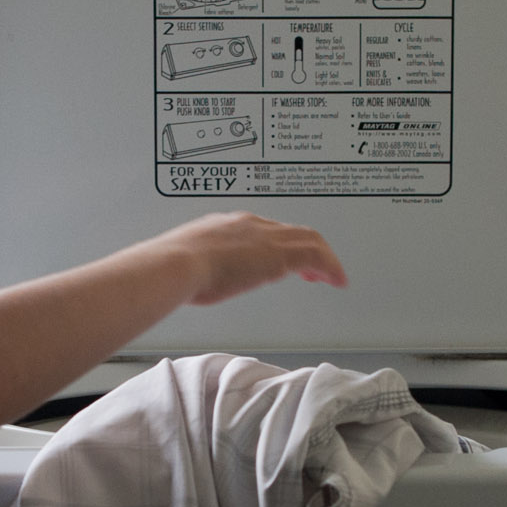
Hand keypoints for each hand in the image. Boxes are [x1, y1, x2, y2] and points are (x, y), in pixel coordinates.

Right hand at [138, 213, 348, 304]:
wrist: (175, 264)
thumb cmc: (171, 268)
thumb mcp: (185, 264)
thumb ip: (195, 268)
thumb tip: (188, 281)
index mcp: (226, 225)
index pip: (264, 230)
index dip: (279, 244)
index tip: (283, 260)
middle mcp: (250, 225)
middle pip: (291, 231)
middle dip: (307, 248)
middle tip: (316, 268)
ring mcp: (265, 237)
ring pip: (309, 239)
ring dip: (323, 258)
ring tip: (332, 275)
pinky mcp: (278, 255)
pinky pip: (316, 255)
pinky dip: (330, 266)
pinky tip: (335, 280)